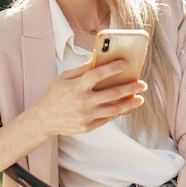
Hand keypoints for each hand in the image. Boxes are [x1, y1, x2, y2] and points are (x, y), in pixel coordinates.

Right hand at [29, 59, 146, 136]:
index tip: (126, 63)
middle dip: (130, 88)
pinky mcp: (88, 126)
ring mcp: (86, 115)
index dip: (113, 68)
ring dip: (129, 103)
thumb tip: (98, 60)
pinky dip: (119, 112)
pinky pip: (108, 118)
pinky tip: (127, 107)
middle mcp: (83, 101)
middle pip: (112, 93)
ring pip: (114, 109)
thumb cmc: (54, 95)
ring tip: (139, 98)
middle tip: (142, 84)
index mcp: (76, 86)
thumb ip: (82, 70)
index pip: (98, 74)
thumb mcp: (64, 78)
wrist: (43, 119)